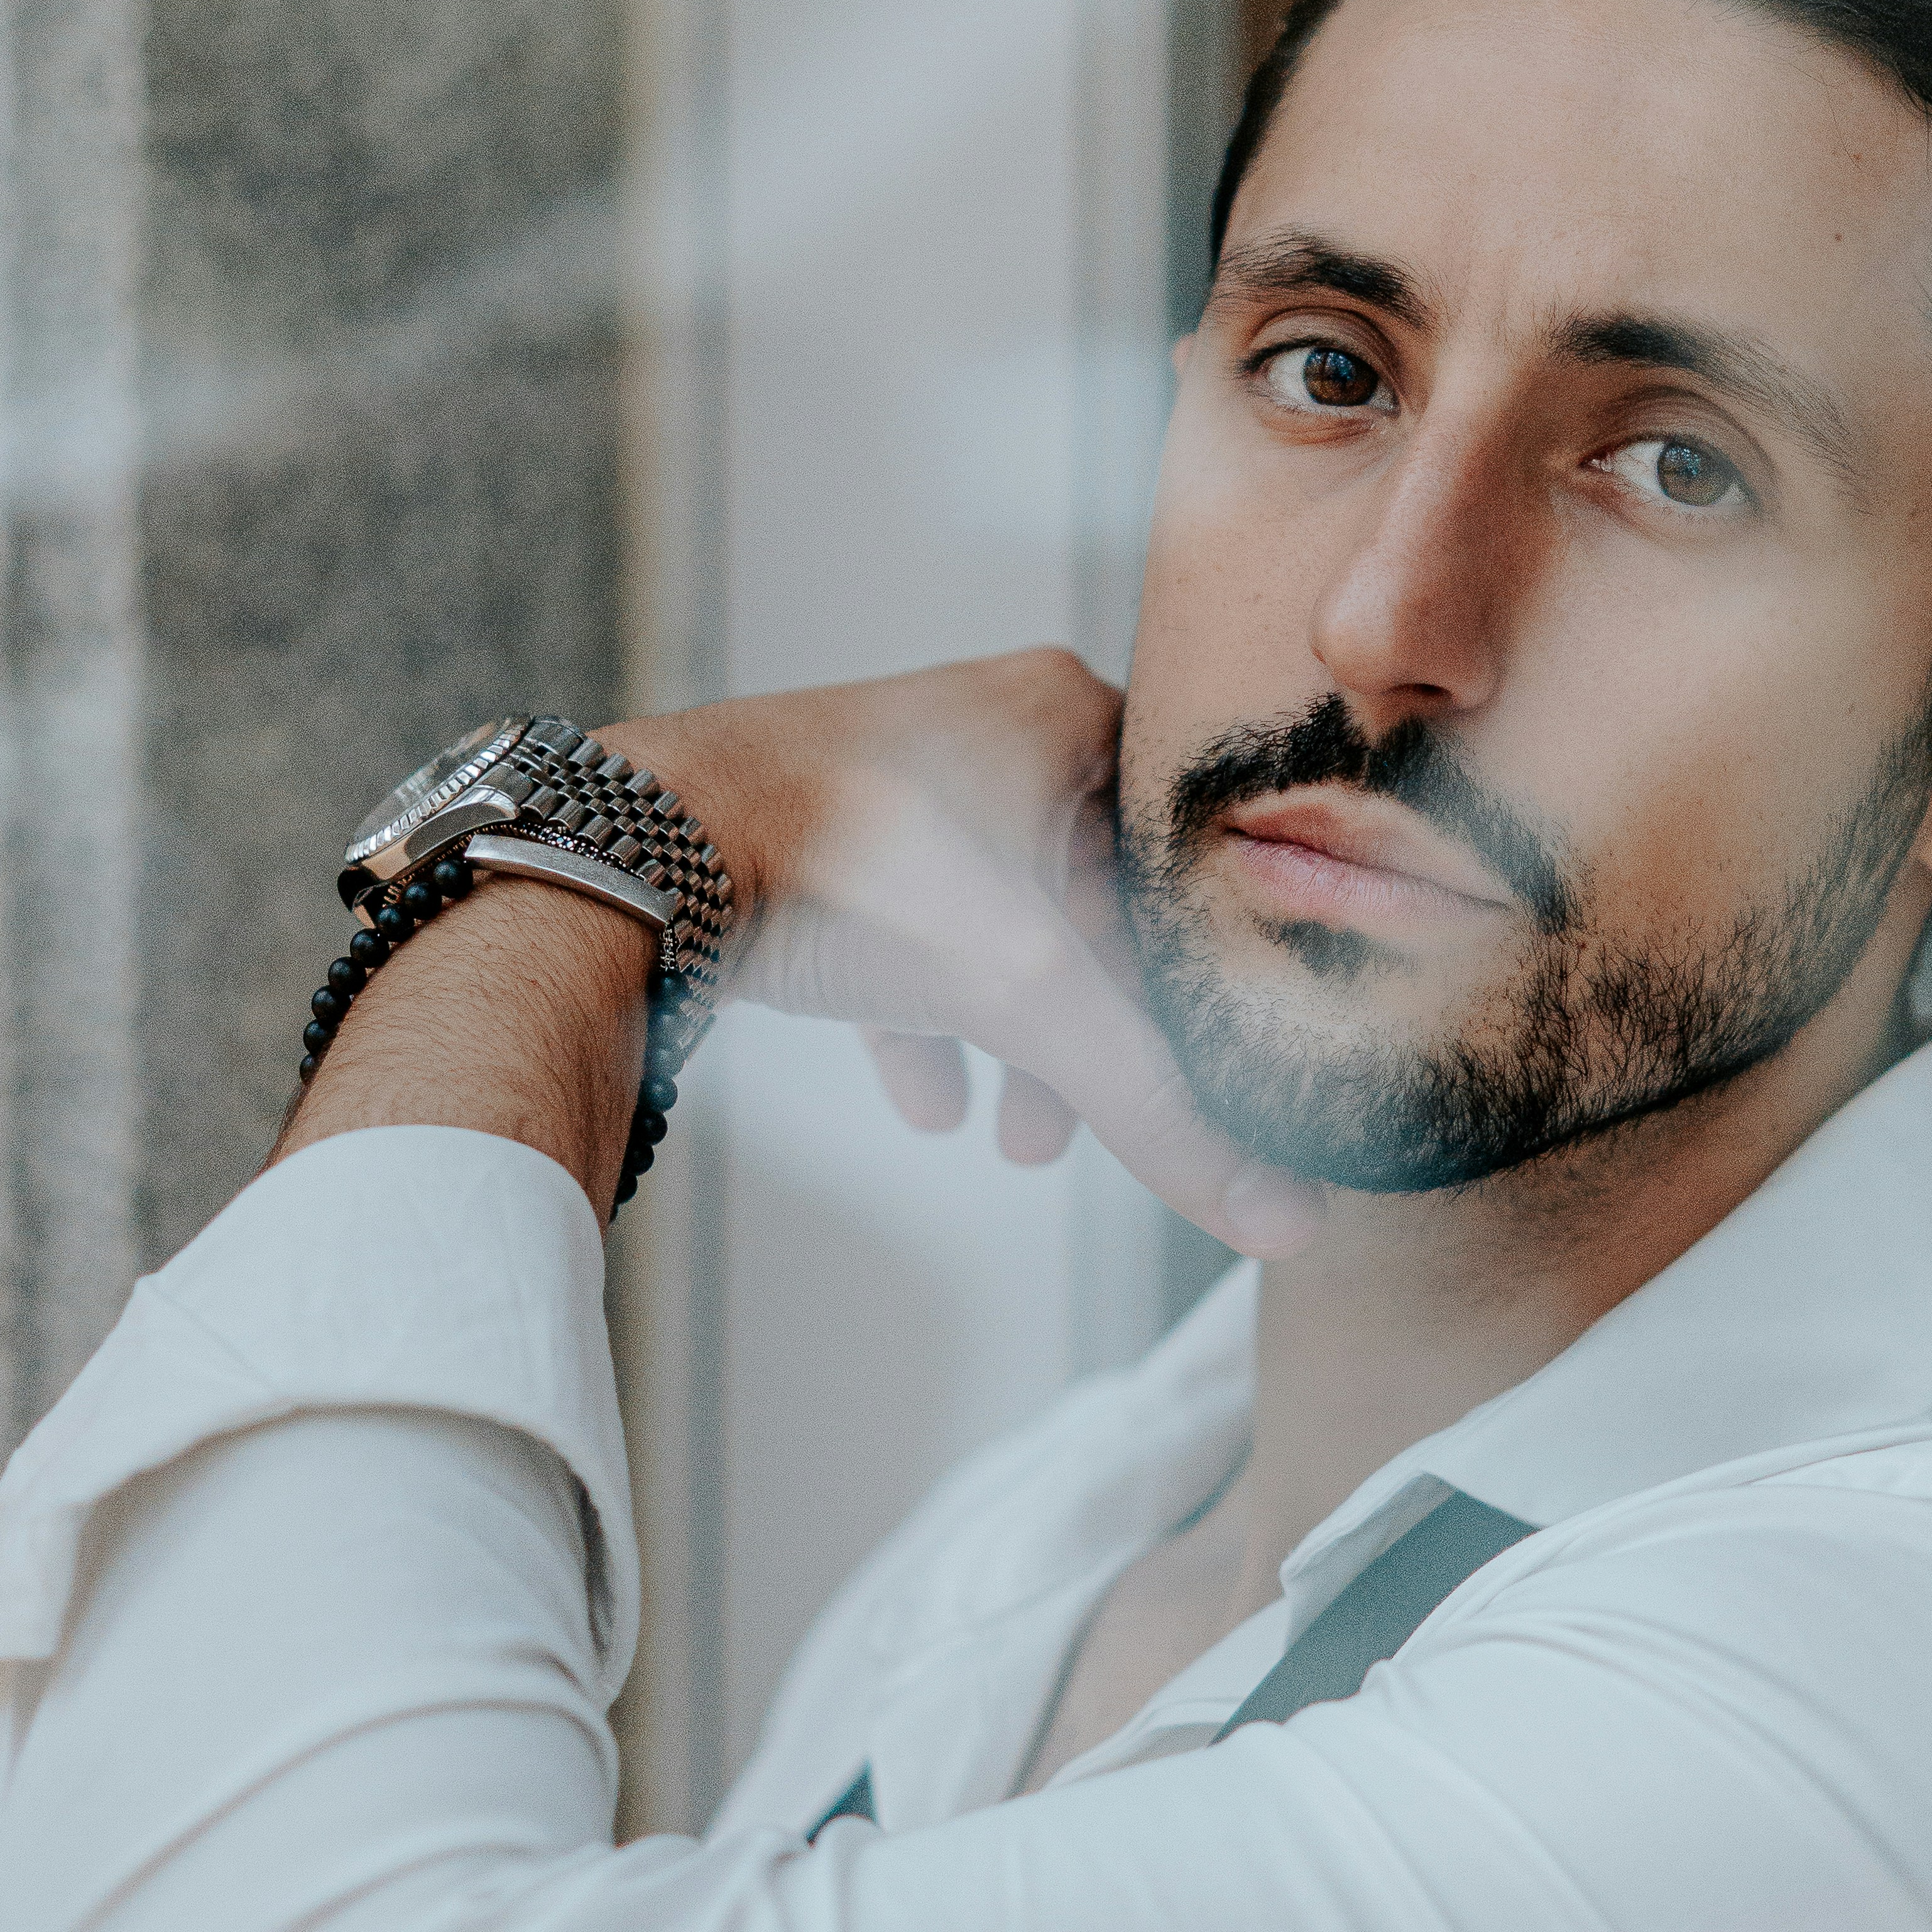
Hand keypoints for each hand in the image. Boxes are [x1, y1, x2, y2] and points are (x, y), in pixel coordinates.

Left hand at [605, 651, 1321, 1256]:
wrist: (645, 850)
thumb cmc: (848, 868)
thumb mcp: (1031, 1000)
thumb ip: (1158, 1110)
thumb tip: (1286, 1218)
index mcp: (1072, 713)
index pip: (1192, 847)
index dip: (1215, 959)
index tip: (1229, 1050)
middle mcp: (994, 726)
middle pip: (1100, 899)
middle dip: (1105, 1026)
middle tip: (1113, 1119)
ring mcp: (905, 778)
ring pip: (1002, 925)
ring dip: (1021, 1039)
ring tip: (1024, 1141)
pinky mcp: (826, 833)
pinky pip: (910, 931)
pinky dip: (929, 1017)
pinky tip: (929, 1100)